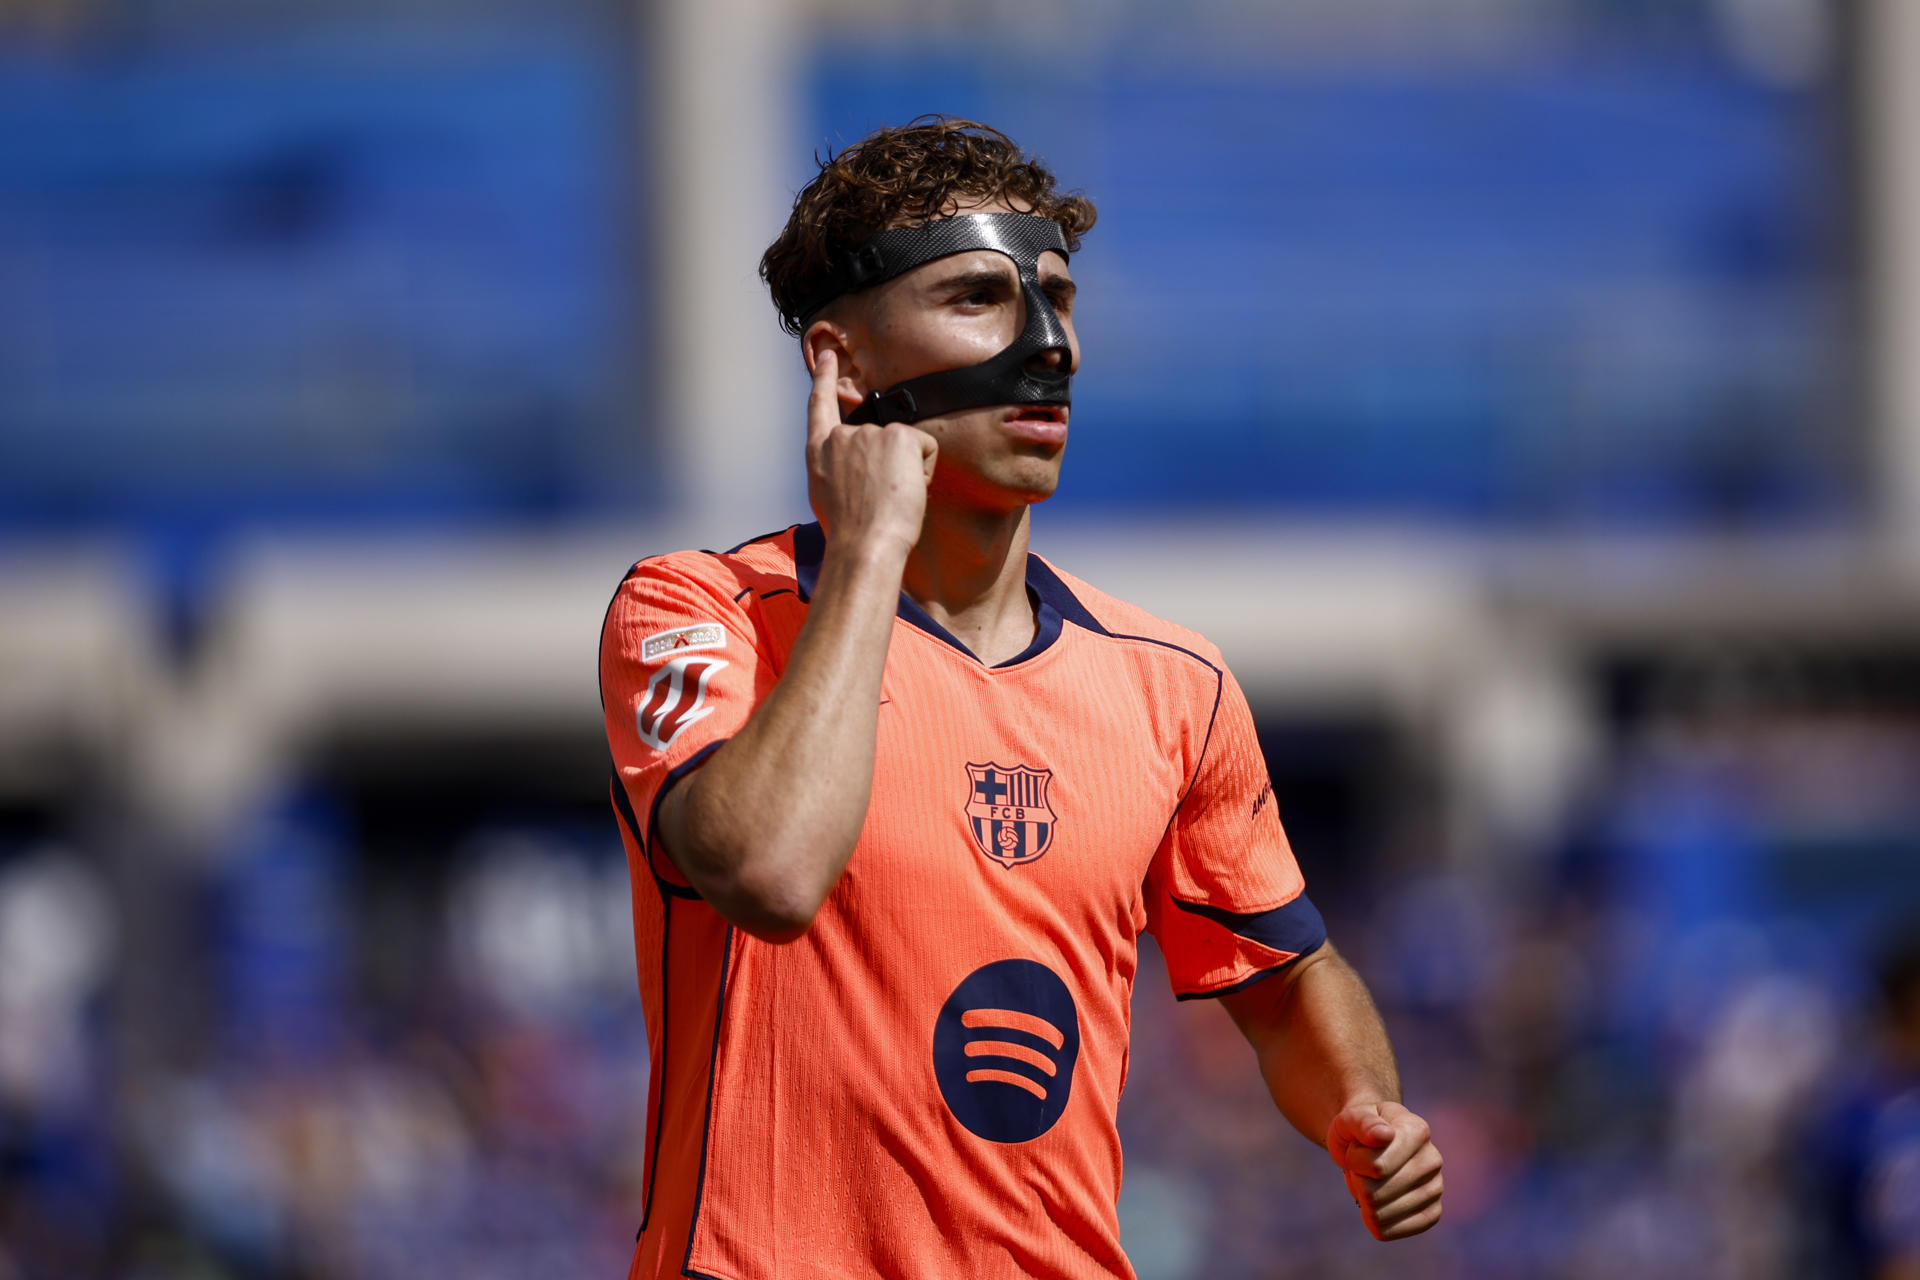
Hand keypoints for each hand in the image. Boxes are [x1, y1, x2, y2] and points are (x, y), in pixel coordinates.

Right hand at [805, 349, 936, 556]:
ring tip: (889, 498)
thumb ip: (838, 469)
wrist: (864, 545)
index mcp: (820, 451)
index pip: (821, 405)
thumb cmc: (849, 534)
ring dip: (906, 472)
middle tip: (880, 499)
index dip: (826, 379)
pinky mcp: (899, 435)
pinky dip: (924, 472)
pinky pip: (925, 449)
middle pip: (880, 439)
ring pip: (904, 448)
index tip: (829, 355)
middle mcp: (842, 435)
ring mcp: (870, 432)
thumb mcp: (828, 494)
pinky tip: (906, 490)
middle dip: (889, 466)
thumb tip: (855, 467)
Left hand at [1326, 1100, 1443, 1240]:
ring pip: (1378, 1215)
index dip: (1355, 1161)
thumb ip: (1362, 1123)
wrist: (1369, 1143)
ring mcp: (1436, 1188)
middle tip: (1361, 1166)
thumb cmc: (1359, 1129)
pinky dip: (1371, 1220)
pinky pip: (1388, 1232)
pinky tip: (1377, 1202)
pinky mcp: (1432, 1213)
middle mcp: (1433, 1159)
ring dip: (1362, 1198)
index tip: (1357, 1146)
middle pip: (1375, 1194)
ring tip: (1370, 1179)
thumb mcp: (1350, 1119)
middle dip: (1357, 1181)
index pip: (1377, 1167)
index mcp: (1418, 1130)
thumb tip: (1384, 1135)